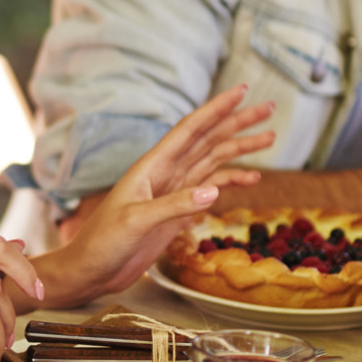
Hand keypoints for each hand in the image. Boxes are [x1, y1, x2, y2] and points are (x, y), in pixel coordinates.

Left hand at [53, 86, 273, 298]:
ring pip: (213, 161)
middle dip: (238, 122)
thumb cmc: (102, 242)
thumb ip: (173, 206)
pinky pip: (211, 189)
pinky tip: (252, 178)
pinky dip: (232, 181)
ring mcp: (174, 192)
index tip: (242, 91)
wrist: (91, 270)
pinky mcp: (178, 212)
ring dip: (241, 149)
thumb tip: (214, 190)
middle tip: (270, 108)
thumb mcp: (135, 222)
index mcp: (152, 166)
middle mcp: (166, 173)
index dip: (217, 109)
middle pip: (208, 140)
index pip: (191, 130)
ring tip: (270, 137)